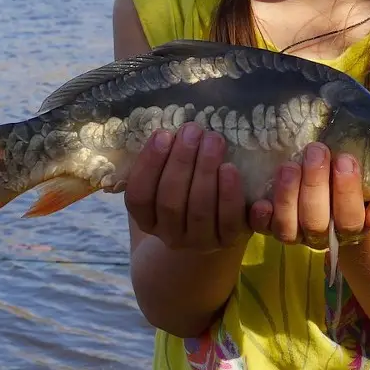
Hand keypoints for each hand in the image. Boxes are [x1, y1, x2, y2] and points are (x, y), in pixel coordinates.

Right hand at [124, 123, 248, 252]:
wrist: (212, 230)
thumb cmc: (185, 193)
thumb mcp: (165, 181)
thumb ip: (162, 161)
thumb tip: (167, 128)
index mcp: (146, 219)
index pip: (139, 197)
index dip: (149, 166)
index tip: (163, 134)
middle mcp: (170, 235)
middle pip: (170, 202)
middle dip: (181, 162)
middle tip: (193, 130)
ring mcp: (199, 242)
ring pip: (199, 210)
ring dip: (206, 171)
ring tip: (213, 140)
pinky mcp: (228, 241)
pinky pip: (229, 221)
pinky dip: (229, 195)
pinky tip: (231, 169)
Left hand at [248, 142, 369, 246]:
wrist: (338, 201)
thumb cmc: (363, 190)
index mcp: (352, 227)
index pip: (350, 220)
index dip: (347, 193)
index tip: (345, 160)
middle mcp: (322, 236)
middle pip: (316, 222)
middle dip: (316, 185)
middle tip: (317, 151)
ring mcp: (296, 233)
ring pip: (288, 227)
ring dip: (288, 196)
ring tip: (290, 165)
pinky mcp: (272, 226)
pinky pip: (263, 229)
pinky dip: (261, 217)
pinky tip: (261, 201)